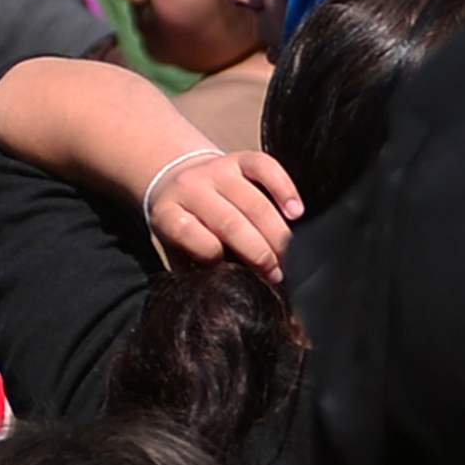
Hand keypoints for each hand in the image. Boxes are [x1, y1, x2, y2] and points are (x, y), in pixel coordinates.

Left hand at [142, 147, 300, 274]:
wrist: (177, 182)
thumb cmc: (185, 228)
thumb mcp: (178, 252)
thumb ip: (197, 272)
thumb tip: (224, 305)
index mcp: (168, 214)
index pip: (189, 233)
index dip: (213, 255)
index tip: (237, 276)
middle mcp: (190, 188)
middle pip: (229, 221)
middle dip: (258, 252)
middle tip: (277, 274)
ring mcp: (216, 170)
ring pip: (253, 201)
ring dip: (276, 233)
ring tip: (288, 256)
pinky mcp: (239, 159)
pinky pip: (266, 167)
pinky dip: (284, 188)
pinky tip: (296, 212)